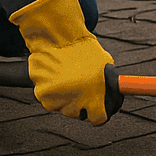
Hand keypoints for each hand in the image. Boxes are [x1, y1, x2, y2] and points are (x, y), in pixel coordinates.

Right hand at [11, 0, 114, 123]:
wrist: (58, 37)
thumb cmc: (84, 50)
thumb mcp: (105, 66)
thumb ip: (108, 86)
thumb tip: (114, 97)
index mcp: (95, 95)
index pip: (98, 118)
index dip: (98, 113)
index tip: (97, 109)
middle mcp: (76, 101)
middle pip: (78, 114)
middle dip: (80, 104)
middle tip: (80, 88)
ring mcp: (57, 100)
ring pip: (62, 108)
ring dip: (65, 98)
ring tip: (67, 78)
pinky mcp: (42, 95)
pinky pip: (49, 100)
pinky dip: (52, 93)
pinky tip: (56, 77)